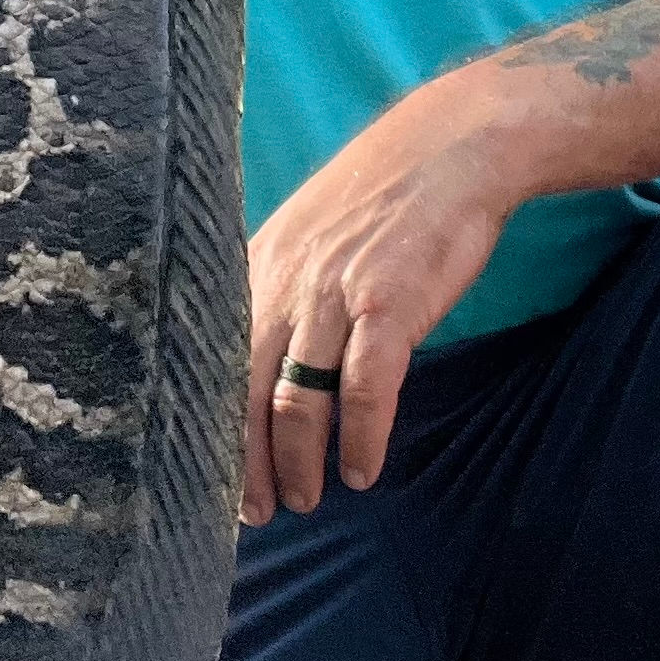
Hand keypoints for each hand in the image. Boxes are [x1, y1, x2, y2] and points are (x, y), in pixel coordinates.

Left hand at [242, 78, 527, 526]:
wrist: (451, 148)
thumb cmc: (382, 199)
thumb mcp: (306, 233)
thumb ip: (276, 288)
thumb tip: (254, 357)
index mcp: (257, 268)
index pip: (212, 364)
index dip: (209, 428)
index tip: (208, 477)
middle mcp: (284, 282)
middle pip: (242, 393)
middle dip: (245, 463)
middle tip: (255, 512)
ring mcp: (334, 294)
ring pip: (296, 399)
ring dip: (299, 461)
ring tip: (306, 499)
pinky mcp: (388, 303)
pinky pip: (366, 387)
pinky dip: (361, 438)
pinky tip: (363, 470)